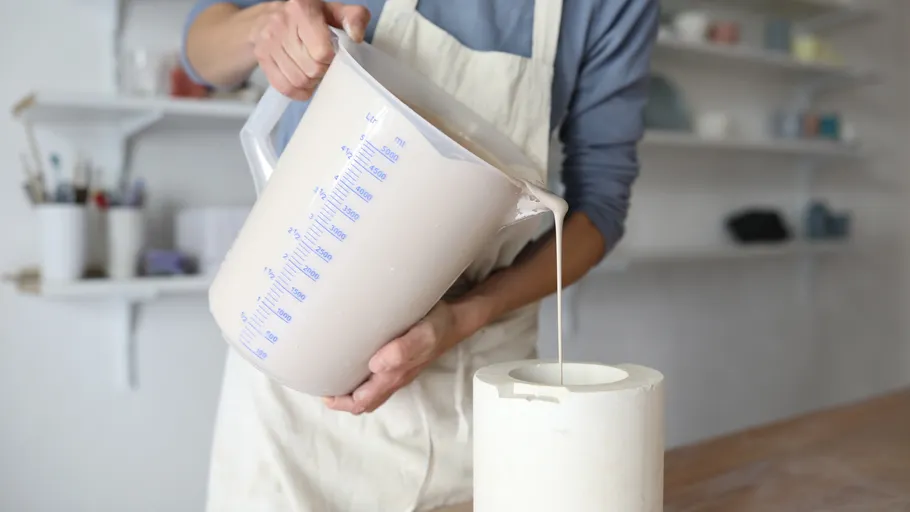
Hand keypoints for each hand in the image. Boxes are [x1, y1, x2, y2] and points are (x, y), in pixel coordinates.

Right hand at [249, 0, 369, 100]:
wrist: (271, 16)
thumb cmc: (310, 17)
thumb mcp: (335, 12)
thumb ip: (354, 18)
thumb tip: (356, 36)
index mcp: (302, 9)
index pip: (322, 52)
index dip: (331, 60)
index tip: (332, 56)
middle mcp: (281, 23)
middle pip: (311, 69)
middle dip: (321, 72)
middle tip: (323, 65)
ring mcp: (268, 41)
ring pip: (298, 81)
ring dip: (310, 82)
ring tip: (313, 72)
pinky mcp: (261, 56)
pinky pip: (283, 87)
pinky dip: (297, 91)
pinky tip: (303, 83)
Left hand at [324, 301, 481, 414]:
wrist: (456, 321)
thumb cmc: (438, 326)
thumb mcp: (422, 335)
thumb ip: (401, 351)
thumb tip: (375, 366)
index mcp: (394, 376)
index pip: (362, 401)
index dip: (341, 402)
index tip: (323, 390)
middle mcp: (394, 379)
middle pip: (363, 402)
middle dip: (341, 400)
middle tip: (323, 383)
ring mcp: (398, 372)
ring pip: (369, 392)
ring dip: (350, 391)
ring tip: (333, 376)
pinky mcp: (400, 362)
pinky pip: (376, 379)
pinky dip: (361, 378)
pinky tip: (354, 362)